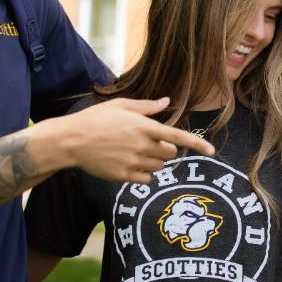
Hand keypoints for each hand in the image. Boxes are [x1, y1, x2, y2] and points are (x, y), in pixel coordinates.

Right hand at [46, 97, 214, 182]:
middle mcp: (141, 146)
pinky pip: (147, 179)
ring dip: (154, 160)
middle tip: (147, 142)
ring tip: (133, 151)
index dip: (197, 144)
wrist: (70, 141)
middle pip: (170, 153)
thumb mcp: (121, 106)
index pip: (178, 136)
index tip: (212, 151)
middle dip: (165, 148)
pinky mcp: (123, 176)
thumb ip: (147, 107)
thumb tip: (167, 102)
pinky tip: (129, 163)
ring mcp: (132, 162)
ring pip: (159, 166)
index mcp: (144, 127)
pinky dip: (144, 173)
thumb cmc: (96, 119)